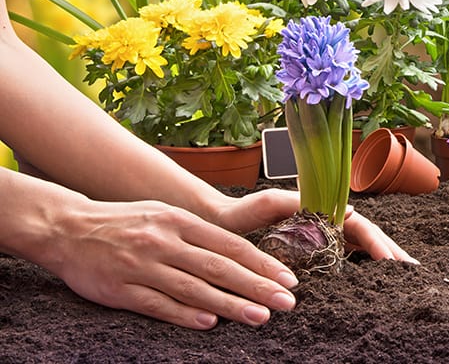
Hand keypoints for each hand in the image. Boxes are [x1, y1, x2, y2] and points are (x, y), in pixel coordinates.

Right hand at [51, 199, 298, 329]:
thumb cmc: (126, 221)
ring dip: (230, 305)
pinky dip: (185, 315)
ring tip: (260, 316)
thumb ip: (196, 234)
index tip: (286, 277)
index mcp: (178, 220)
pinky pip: (159, 305)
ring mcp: (143, 265)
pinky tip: (210, 325)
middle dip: (257, 285)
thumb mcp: (164, 214)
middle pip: (219, 267)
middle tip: (287, 300)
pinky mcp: (121, 289)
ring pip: (195, 288)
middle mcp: (165, 241)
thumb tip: (235, 254)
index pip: (229, 244)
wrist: (71, 227)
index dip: (260, 262)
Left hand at [213, 188, 418, 264]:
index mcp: (318, 209)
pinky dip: (361, 267)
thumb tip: (349, 211)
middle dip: (389, 252)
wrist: (220, 222)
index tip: (393, 262)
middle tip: (412, 271)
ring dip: (380, 260)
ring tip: (402, 277)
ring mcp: (317, 236)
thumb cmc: (242, 210)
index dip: (377, 243)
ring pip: (357, 248)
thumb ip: (303, 204)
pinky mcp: (308, 250)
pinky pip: (341, 258)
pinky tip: (373, 280)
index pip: (357, 225)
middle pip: (364, 236)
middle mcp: (322, 221)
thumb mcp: (272, 202)